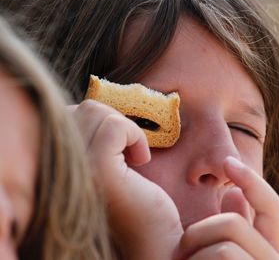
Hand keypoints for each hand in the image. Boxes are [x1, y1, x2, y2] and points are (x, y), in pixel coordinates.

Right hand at [68, 100, 182, 258]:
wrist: (153, 240)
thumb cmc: (135, 202)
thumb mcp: (107, 162)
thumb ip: (91, 138)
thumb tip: (96, 106)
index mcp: (57, 165)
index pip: (67, 115)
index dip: (100, 122)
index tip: (117, 146)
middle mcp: (58, 167)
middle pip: (82, 109)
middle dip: (113, 122)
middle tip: (127, 150)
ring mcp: (77, 169)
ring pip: (95, 112)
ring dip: (124, 128)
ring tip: (133, 156)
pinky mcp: (100, 172)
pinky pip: (116, 126)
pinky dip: (136, 135)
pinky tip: (142, 159)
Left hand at [174, 156, 278, 259]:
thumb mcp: (220, 248)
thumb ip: (235, 224)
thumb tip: (234, 194)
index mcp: (272, 252)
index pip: (271, 206)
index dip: (250, 180)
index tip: (227, 161)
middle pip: (234, 225)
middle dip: (197, 234)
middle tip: (179, 251)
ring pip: (225, 246)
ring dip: (193, 257)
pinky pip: (223, 254)